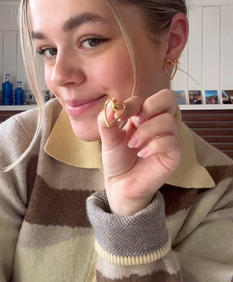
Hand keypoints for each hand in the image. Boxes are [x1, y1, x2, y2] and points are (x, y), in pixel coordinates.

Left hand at [97, 89, 180, 215]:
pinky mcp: (173, 154)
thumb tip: (111, 105)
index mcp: (144, 116)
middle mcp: (159, 123)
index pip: (146, 98)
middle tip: (136, 122)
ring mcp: (168, 138)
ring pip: (169, 120)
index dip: (132, 105)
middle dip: (151, 106)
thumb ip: (106, 121)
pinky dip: (154, 146)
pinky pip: (172, 142)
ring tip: (133, 145)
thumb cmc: (118, 159)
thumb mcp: (108, 138)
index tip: (118, 118)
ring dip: (147, 131)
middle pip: (168, 97)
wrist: (121, 184)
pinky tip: (141, 154)